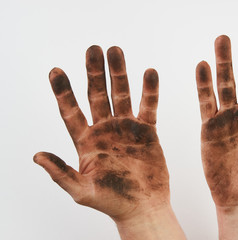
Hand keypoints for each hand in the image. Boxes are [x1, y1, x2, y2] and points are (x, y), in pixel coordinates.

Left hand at [34, 46, 184, 238]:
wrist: (143, 206)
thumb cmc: (111, 202)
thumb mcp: (82, 190)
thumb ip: (61, 173)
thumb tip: (37, 156)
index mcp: (86, 141)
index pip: (71, 111)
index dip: (63, 92)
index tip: (56, 71)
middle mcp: (104, 130)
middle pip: (97, 95)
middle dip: (94, 72)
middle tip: (93, 49)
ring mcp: (126, 128)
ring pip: (121, 95)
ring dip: (119, 74)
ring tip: (116, 50)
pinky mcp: (147, 131)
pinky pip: (148, 106)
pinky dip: (149, 90)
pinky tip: (149, 72)